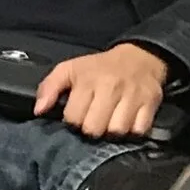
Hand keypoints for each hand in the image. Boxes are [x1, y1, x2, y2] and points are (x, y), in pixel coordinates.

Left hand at [35, 42, 169, 137]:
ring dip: (111, 132)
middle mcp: (110, 87)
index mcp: (88, 80)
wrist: (140, 57)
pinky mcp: (150, 103)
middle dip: (91, 129)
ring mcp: (132, 96)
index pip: (73, 117)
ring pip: (116, 132)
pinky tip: (126, 122)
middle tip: (94, 121)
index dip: (73, 120)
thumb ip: (49, 88)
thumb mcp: (70, 69)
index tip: (77, 115)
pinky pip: (138, 130)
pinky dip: (132, 131)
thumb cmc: (100, 68)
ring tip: (109, 122)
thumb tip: (38, 110)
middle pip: (94, 129)